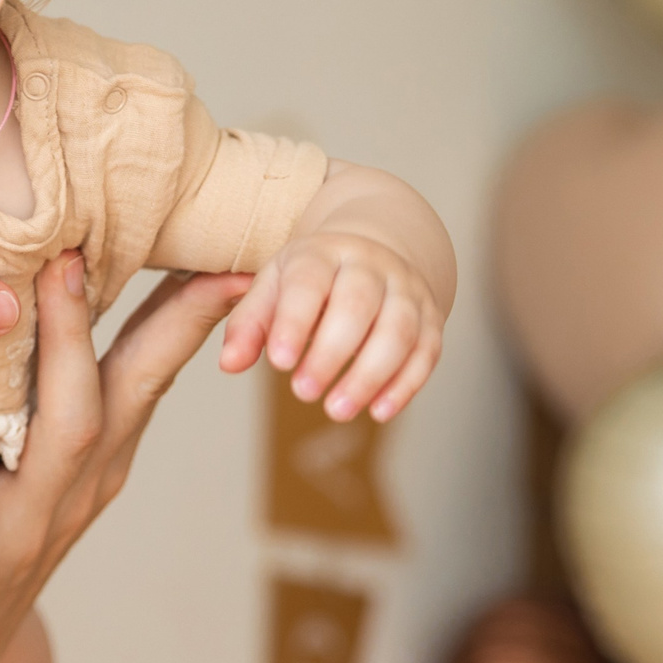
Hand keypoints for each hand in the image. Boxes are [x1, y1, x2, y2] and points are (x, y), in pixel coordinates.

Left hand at [0, 253, 251, 662]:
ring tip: (38, 283)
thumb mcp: (9, 459)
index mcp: (92, 459)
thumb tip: (20, 271)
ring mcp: (26, 530)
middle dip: (135, 312)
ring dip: (57, 355)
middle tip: (118, 233)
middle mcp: (74, 488)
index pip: (152, 369)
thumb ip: (26, 383)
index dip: (190, 311)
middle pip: (123, 387)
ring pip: (64, 435)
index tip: (228, 247)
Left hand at [219, 230, 443, 423]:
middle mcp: (371, 265)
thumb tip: (229, 365)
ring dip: (369, 375)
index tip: (278, 363)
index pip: (309, 282)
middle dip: (330, 354)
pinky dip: (405, 384)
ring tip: (337, 410)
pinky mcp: (432, 317)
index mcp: (323, 253)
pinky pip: (426, 351)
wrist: (374, 251)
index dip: (294, 322)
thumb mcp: (273, 287)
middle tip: (303, 393)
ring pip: (398, 331)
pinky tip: (379, 412)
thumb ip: (249, 324)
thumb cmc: (311, 278)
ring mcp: (407, 290)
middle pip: (357, 307)